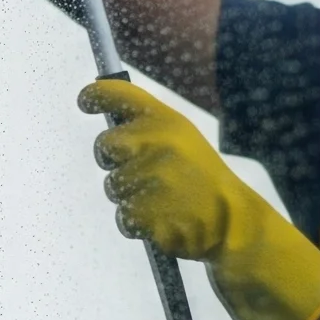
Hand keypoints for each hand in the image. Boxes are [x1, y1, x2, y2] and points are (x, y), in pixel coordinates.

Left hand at [79, 80, 319, 319]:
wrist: (235, 223)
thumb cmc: (203, 179)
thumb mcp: (184, 140)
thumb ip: (147, 128)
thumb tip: (106, 119)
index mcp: (167, 121)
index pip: (121, 95)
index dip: (96, 96)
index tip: (85, 101)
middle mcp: (157, 143)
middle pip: (104, 146)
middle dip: (112, 159)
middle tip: (137, 171)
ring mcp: (152, 178)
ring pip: (113, 186)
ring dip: (130, 196)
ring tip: (162, 200)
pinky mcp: (147, 213)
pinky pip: (123, 217)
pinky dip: (137, 223)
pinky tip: (162, 220)